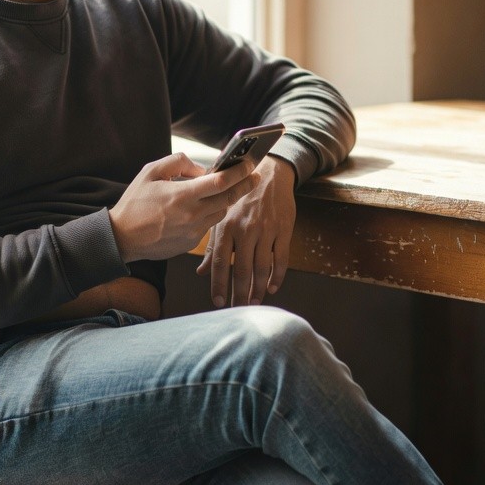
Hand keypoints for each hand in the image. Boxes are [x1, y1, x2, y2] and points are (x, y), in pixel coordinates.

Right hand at [110, 153, 258, 262]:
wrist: (122, 237)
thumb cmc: (134, 203)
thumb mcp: (150, 172)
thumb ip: (178, 163)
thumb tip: (202, 169)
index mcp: (183, 195)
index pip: (222, 182)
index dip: (239, 172)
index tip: (250, 164)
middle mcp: (192, 214)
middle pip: (229, 198)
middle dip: (245, 186)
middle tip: (254, 176)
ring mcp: (193, 231)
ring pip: (220, 213)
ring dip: (226, 200)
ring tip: (226, 190)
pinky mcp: (190, 243)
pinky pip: (208, 226)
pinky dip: (210, 214)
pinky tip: (203, 208)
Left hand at [197, 155, 296, 307]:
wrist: (269, 174)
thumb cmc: (241, 199)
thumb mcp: (222, 217)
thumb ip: (213, 247)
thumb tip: (201, 272)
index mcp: (226, 227)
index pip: (221, 262)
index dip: (219, 284)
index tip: (218, 302)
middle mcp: (245, 230)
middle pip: (242, 269)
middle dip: (240, 293)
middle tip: (238, 310)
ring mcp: (265, 230)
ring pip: (262, 267)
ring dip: (258, 289)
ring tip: (255, 303)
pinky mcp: (283, 230)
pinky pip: (281, 258)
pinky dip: (277, 276)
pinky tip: (273, 287)